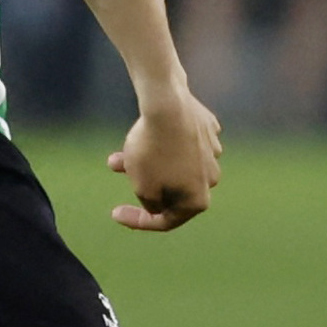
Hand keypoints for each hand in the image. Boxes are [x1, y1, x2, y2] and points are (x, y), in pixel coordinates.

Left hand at [108, 89, 220, 230]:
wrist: (167, 105)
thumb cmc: (153, 151)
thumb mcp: (143, 187)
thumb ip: (151, 203)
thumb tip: (158, 205)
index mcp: (199, 200)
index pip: (166, 221)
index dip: (138, 221)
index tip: (115, 213)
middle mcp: (211, 178)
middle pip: (171, 190)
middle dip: (141, 185)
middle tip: (119, 177)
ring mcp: (212, 151)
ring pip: (172, 164)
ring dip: (144, 164)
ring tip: (115, 160)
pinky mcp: (206, 129)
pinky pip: (179, 141)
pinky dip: (161, 142)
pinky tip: (145, 131)